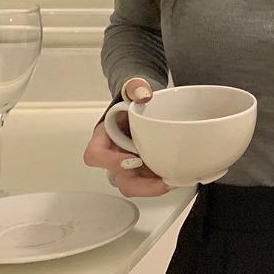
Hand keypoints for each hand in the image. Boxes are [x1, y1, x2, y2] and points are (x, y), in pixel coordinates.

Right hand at [83, 79, 170, 197]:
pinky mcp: (143, 168)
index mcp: (103, 136)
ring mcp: (128, 164)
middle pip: (117, 179)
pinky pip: (148, 182)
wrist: (143, 102)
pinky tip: (178, 175)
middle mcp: (113, 154)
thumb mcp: (133, 87)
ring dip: (153, 186)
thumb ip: (136, 87)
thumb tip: (144, 94)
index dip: (110, 161)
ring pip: (134, 185)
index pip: (95, 155)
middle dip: (140, 185)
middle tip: (163, 181)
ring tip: (175, 179)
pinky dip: (161, 181)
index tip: (132, 160)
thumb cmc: (133, 98)